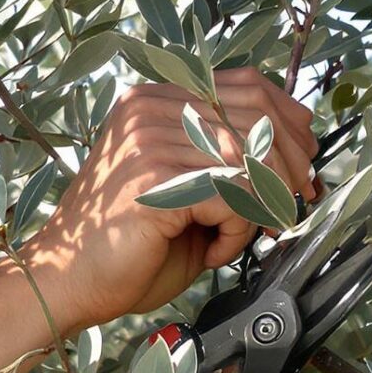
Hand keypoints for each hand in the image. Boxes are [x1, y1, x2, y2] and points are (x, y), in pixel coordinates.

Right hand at [23, 69, 320, 336]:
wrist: (68, 284)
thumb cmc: (129, 246)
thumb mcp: (186, 186)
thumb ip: (227, 158)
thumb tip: (296, 147)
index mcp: (153, 100)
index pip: (247, 87)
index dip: (289, 126)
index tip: (303, 170)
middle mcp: (148, 109)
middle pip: (257, 115)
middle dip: (290, 167)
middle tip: (292, 209)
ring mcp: (148, 141)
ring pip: (250, 160)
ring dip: (260, 208)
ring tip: (236, 237)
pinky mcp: (154, 180)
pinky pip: (233, 198)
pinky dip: (238, 232)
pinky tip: (216, 251)